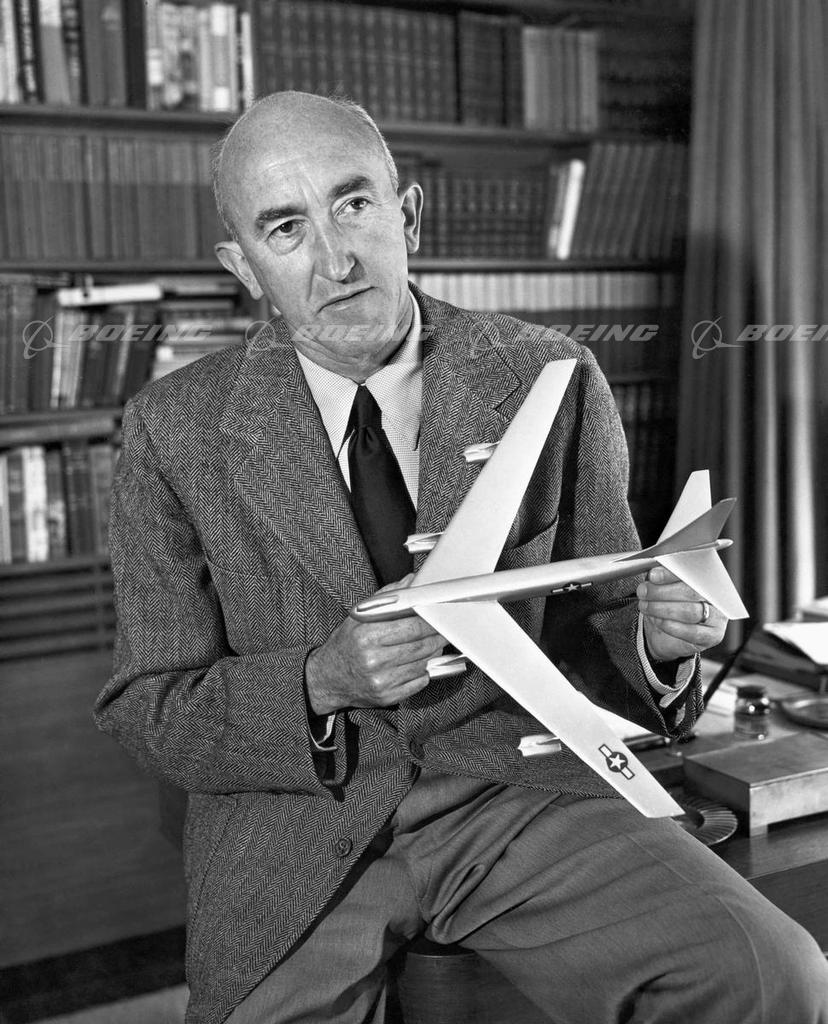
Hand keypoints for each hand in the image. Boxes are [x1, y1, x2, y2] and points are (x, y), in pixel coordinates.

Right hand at [305, 576, 445, 714]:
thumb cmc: (346, 643)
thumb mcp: (359, 616)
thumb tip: (412, 581)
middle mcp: (373, 659)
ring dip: (433, 653)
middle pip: (421, 646)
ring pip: (422, 664)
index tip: (439, 616)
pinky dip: (424, 671)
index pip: (411, 627)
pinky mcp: (387, 697)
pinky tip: (421, 662)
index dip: (430, 621)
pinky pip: (418, 682)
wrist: (327, 677)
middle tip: (444, 630)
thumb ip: (387, 596)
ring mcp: (381, 680)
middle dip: (437, 637)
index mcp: (366, 635)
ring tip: (433, 644)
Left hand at [637, 567, 726, 661]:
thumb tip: (652, 572)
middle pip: (691, 592)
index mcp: (709, 580)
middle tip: (643, 591)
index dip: (672, 574)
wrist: (666, 633)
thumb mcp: (663, 587)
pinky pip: (692, 632)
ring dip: (662, 608)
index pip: (692, 573)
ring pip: (690, 612)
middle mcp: (717, 598)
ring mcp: (717, 618)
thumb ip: (662, 577)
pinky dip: (671, 625)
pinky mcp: (712, 636)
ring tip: (645, 606)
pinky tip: (657, 620)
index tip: (653, 575)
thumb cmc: (668, 604)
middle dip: (663, 591)